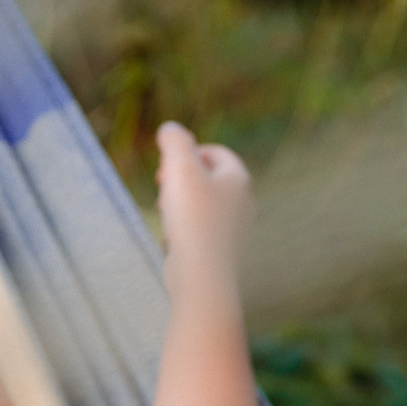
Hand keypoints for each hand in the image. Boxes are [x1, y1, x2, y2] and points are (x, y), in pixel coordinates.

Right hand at [155, 121, 253, 284]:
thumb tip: (170, 129)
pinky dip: (183, 231)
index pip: (215, 153)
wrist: (202, 276)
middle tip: (162, 187)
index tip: (166, 166)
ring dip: (179, 206)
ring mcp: (236, 230)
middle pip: (208, 179)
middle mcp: (244, 204)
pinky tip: (172, 241)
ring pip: (202, 207)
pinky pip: (199, 232)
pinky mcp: (224, 253)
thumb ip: (175, 141)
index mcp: (239, 179)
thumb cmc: (193, 219)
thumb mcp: (180, 167)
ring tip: (166, 214)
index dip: (187, 153)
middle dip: (181, 180)